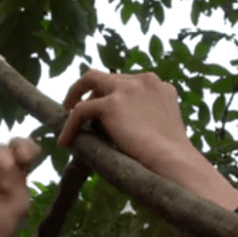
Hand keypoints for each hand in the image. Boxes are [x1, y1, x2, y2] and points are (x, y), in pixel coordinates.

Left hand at [58, 69, 195, 172]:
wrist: (173, 160)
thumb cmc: (171, 154)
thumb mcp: (164, 123)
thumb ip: (147, 113)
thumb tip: (128, 123)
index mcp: (158, 85)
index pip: (128, 82)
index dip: (113, 94)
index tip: (105, 109)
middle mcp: (143, 80)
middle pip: (108, 77)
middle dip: (93, 91)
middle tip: (80, 107)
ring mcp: (126, 89)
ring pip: (90, 80)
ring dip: (75, 96)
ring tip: (67, 114)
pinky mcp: (111, 104)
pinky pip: (81, 110)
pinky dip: (70, 125)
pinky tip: (65, 141)